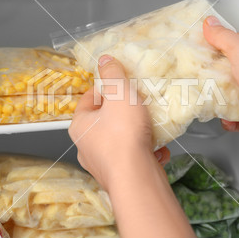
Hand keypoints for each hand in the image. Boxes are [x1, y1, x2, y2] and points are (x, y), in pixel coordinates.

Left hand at [69, 55, 169, 190]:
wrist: (136, 178)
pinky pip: (133, 158)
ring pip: (121, 140)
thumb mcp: (120, 93)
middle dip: (124, 112)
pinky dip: (146, 152)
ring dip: (137, 132)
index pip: (88, 99)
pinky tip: (158, 149)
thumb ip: (113, 74)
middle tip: (138, 104)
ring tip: (151, 126)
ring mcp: (103, 164)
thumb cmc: (123, 135)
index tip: (121, 84)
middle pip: (105, 120)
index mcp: (80, 125)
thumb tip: (105, 59)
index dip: (105, 88)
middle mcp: (87, 146)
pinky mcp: (120, 177)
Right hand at [203, 16, 238, 156]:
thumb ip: (224, 37)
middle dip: (217, 75)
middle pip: (235, 70)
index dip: (217, 44)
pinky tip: (227, 119)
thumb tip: (211, 23)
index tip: (199, 49)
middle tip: (201, 77)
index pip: (236, 42)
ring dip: (224, 99)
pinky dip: (232, 120)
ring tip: (212, 98)